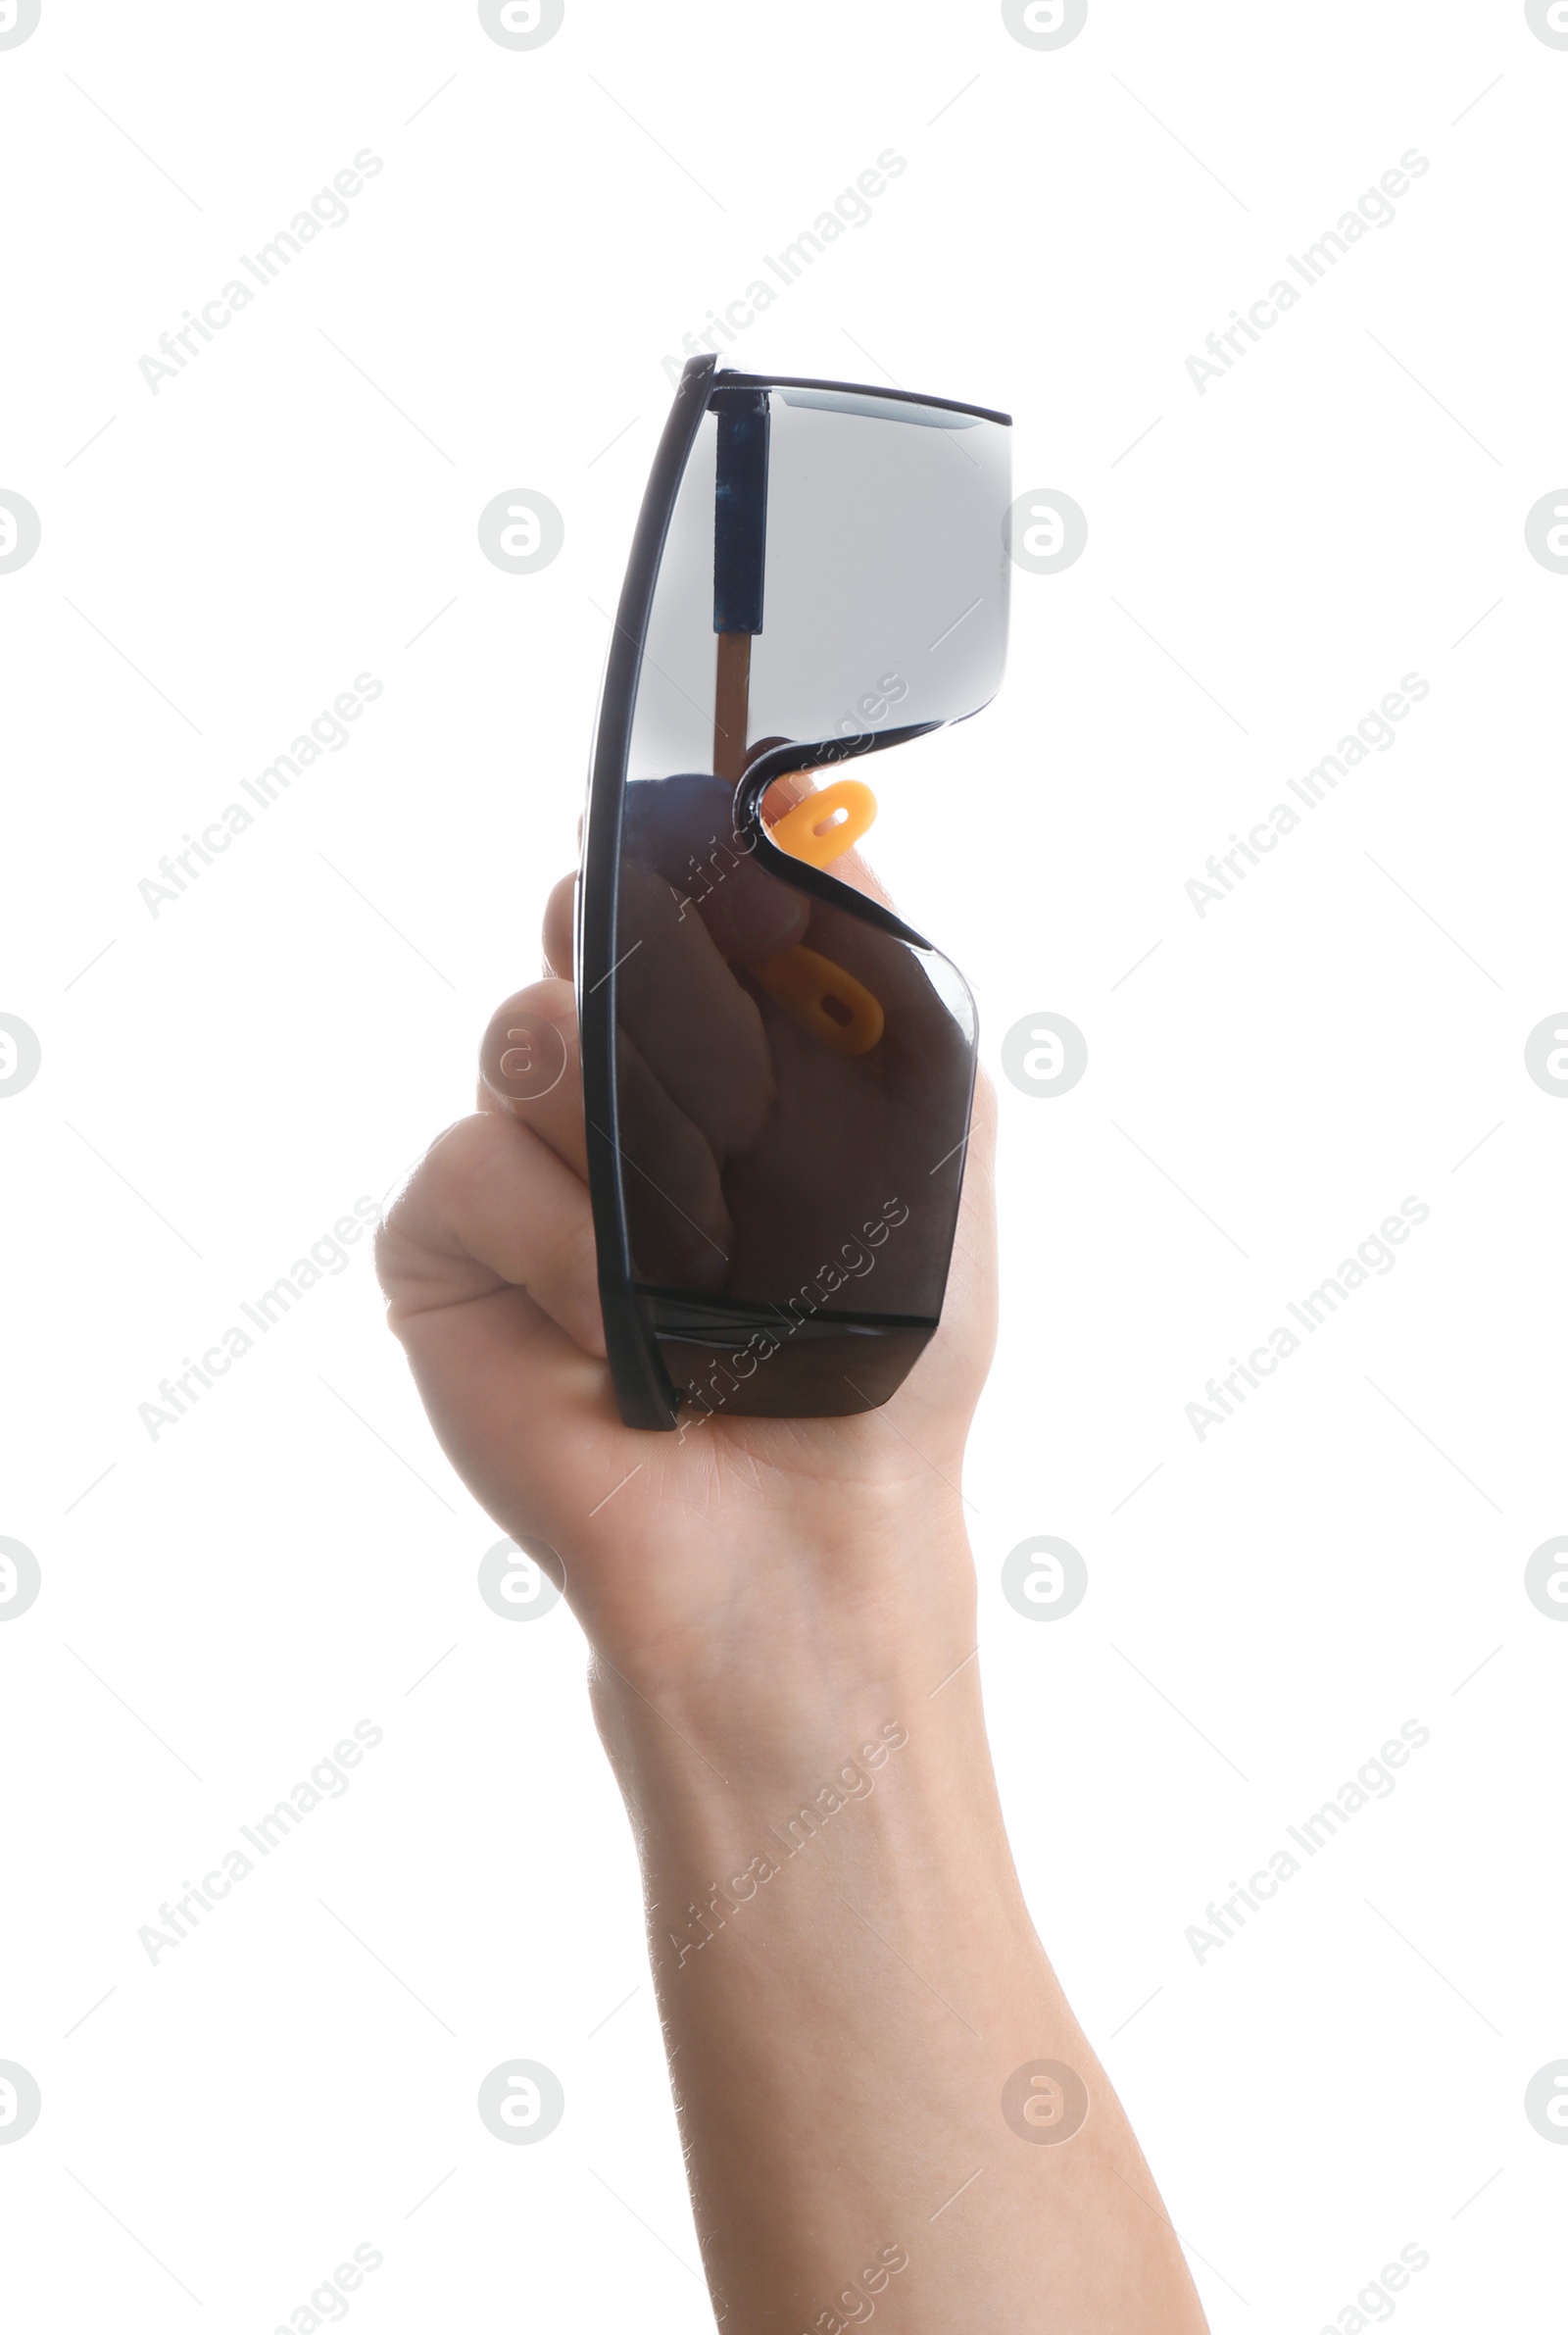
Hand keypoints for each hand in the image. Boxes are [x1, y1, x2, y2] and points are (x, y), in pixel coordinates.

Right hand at [374, 805, 995, 1690]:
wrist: (805, 1527)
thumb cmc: (881, 1347)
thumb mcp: (927, 1128)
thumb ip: (870, 963)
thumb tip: (813, 807)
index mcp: (716, 1044)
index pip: (664, 881)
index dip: (679, 857)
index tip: (720, 855)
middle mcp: (609, 1085)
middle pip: (579, 926)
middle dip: (662, 1000)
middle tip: (730, 1107)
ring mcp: (517, 1163)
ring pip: (521, 1040)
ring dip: (631, 1149)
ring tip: (699, 1270)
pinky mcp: (441, 1248)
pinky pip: (466, 1167)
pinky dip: (557, 1247)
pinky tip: (619, 1339)